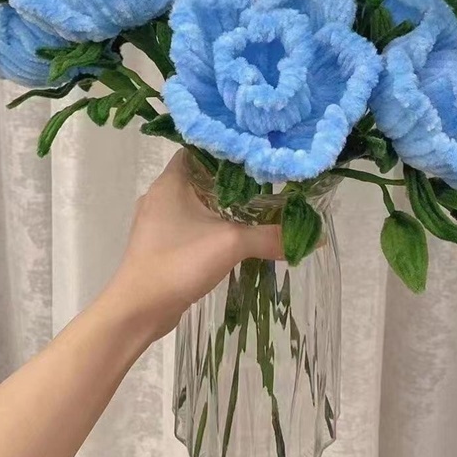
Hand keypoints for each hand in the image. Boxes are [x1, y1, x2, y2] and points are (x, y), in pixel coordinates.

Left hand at [104, 149, 282, 340]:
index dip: (227, 146)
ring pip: (195, 201)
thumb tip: (317, 239)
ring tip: (255, 203)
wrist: (138, 310)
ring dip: (221, 203)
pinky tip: (233, 234)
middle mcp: (161, 194)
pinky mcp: (159, 243)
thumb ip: (271, 236)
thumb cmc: (178, 262)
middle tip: (265, 177)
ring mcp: (157, 220)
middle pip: (200, 174)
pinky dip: (210, 224)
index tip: (256, 150)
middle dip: (230, 177)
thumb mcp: (231, 244)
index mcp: (171, 181)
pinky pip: (189, 223)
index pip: (199, 146)